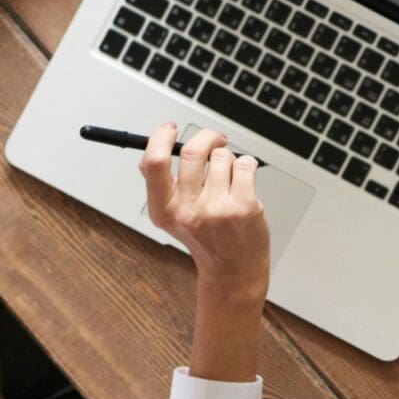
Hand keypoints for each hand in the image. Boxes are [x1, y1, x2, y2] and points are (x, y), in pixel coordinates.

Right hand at [142, 125, 269, 294]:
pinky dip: (246, 166)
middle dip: (207, 137)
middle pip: (193, 151)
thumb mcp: (172, 216)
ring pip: (223, 157)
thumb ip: (159, 184)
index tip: (169, 128)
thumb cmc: (205, 237)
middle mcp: (188, 210)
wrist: (233, 270)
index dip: (161, 137)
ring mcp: (218, 209)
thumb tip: (151, 148)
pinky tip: (243, 182)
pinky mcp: (244, 207)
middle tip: (215, 140)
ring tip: (229, 180)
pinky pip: (245, 165)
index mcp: (164, 210)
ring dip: (228, 160)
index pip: (154, 162)